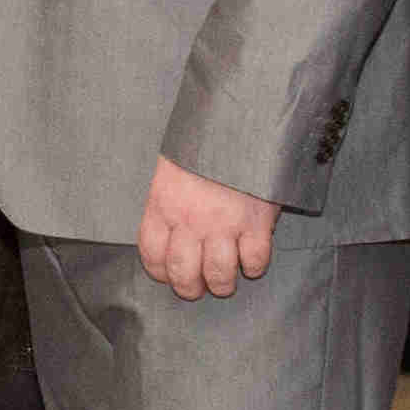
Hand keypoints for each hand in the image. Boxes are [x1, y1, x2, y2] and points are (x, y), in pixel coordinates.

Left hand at [137, 155, 276, 299]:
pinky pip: (255, 260)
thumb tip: (169, 225)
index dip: (159, 272)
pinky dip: (255, 267)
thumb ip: (168, 198)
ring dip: (222, 284)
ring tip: (225, 282)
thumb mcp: (172, 166)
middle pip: (183, 272)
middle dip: (190, 288)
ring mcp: (224, 224)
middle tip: (198, 288)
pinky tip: (251, 262)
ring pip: (219, 274)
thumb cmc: (203, 141)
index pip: (151, 254)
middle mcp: (190, 220)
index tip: (167, 275)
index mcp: (162, 205)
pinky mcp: (257, 222)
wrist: (240, 120)